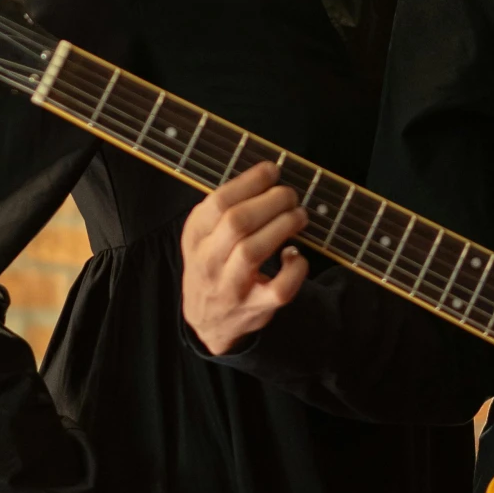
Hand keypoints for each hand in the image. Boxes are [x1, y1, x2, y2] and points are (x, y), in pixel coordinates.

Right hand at [181, 160, 308, 354]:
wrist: (207, 322)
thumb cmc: (213, 266)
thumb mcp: (204, 237)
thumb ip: (225, 209)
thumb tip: (267, 176)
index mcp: (195, 237)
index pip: (218, 202)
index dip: (249, 182)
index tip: (272, 170)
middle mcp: (208, 262)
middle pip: (237, 223)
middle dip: (270, 201)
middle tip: (290, 195)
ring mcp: (230, 288)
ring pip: (253, 251)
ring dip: (283, 226)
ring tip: (298, 215)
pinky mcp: (255, 308)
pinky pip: (279, 288)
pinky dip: (295, 268)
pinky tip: (296, 255)